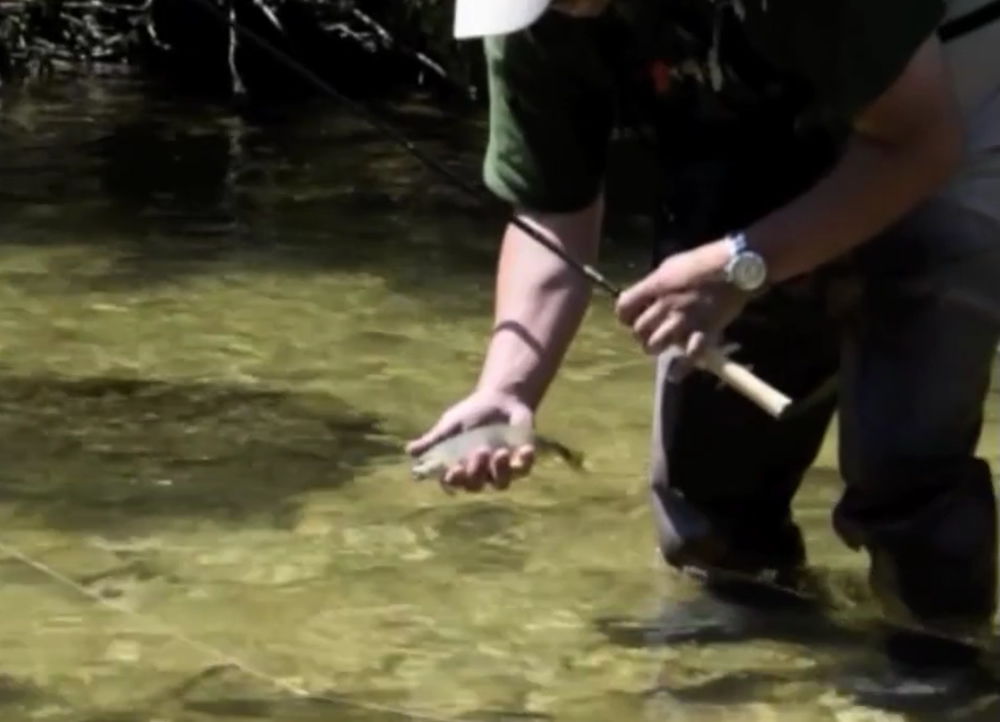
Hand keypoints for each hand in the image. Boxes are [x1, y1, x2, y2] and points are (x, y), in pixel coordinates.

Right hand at [405, 389, 535, 492]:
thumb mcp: (450, 425)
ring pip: (501, 483)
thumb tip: (408, 451)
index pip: (454, 482)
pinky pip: (524, 469)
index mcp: (460, 468)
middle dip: (476, 471)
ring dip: (500, 470)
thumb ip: (433, 440)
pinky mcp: (522, 462)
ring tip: (501, 452)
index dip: (455, 480)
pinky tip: (525, 450)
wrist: (501, 399)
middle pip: (476, 485)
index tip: (454, 470)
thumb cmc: (471, 415)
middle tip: (479, 451)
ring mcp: (502, 470)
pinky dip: (526, 462)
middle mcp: (481, 474)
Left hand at [615, 243, 749, 361]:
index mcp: (656, 286)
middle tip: (648, 331)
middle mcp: (666, 305)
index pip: (624, 307)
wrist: (738, 266)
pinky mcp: (704, 333)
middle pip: (638, 329)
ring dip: (655, 347)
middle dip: (640, 332)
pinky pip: (688, 357)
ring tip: (661, 345)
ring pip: (655, 345)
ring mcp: (685, 321)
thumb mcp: (671, 265)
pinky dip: (680, 369)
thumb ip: (655, 284)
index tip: (630, 317)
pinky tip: (675, 374)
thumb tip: (644, 297)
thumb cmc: (704, 260)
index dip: (624, 315)